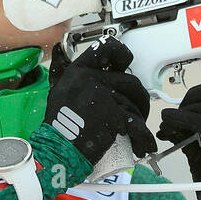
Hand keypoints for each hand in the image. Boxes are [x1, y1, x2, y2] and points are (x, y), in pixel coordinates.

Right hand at [44, 37, 156, 167]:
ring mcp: (103, 96)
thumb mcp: (60, 93)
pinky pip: (137, 125)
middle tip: (138, 111)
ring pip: (135, 103)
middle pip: (130, 81)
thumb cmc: (58, 127)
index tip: (126, 65)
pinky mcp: (113, 116)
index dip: (122, 55)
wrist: (57, 151)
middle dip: (139, 98)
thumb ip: (75, 80)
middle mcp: (91, 79)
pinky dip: (143, 137)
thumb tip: (74, 61)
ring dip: (141, 118)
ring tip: (137, 131)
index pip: (106, 48)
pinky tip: (143, 146)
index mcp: (79, 71)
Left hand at [156, 81, 200, 199]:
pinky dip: (185, 120)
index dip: (200, 93)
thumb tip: (166, 119)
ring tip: (166, 122)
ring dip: (185, 110)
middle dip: (193, 96)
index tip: (181, 106)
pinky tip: (169, 126)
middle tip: (174, 111)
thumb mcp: (198, 149)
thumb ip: (187, 130)